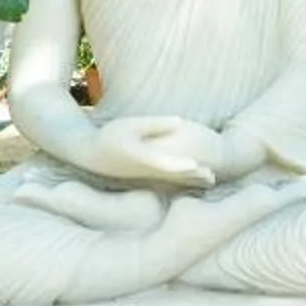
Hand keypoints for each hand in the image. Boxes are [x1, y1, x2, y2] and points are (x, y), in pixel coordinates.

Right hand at [88, 115, 224, 189]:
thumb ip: (155, 124)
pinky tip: (197, 182)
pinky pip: (169, 183)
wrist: (90, 156)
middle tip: (214, 177)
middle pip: (175, 176)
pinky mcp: (146, 179)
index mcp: (142, 157)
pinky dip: (184, 182)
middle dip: (194, 177)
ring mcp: (147, 177)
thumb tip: (180, 122)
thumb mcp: (130, 125)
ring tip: (212, 180)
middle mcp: (147, 171)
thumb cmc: (110, 136)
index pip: (163, 163)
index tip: (196, 165)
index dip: (180, 164)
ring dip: (193, 181)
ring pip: (174, 181)